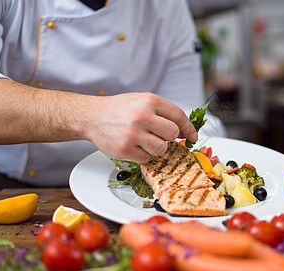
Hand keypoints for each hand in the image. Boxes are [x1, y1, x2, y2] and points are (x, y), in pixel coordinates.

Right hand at [82, 92, 197, 161]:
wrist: (91, 116)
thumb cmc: (118, 109)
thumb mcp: (141, 101)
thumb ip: (162, 112)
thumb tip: (183, 129)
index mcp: (149, 101)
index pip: (179, 116)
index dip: (189, 128)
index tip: (192, 135)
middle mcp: (142, 116)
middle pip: (172, 133)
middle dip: (169, 137)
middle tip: (159, 135)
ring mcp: (133, 134)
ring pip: (162, 149)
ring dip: (157, 148)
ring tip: (144, 141)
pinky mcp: (125, 149)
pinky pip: (146, 158)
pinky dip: (143, 155)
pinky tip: (134, 146)